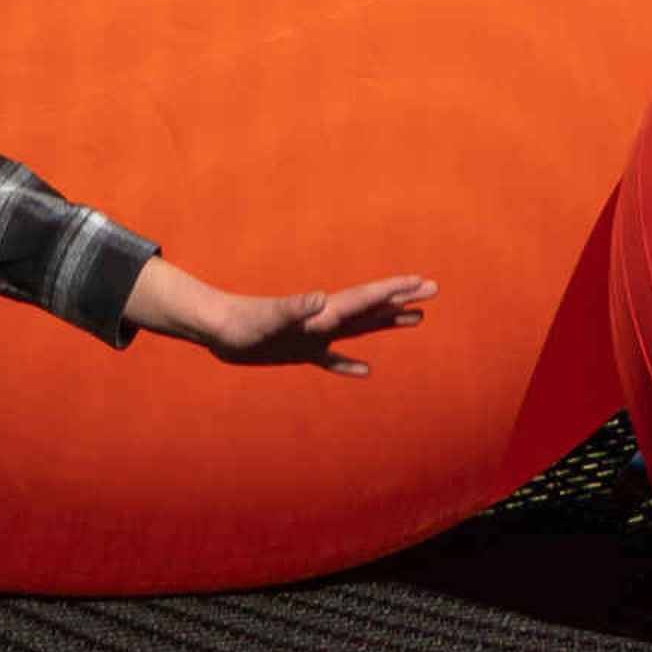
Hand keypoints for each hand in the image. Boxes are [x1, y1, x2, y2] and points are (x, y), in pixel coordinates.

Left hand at [125, 260, 435, 372]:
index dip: (394, 290)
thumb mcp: (269, 319)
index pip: (366, 298)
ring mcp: (314, 336)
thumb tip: (319, 300)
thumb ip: (294, 308)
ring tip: (415, 318)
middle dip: (402, 299)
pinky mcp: (300, 352)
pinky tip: (365, 370)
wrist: (219, 330)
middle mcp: (324, 320)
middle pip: (372, 308)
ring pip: (360, 329)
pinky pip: (333, 359)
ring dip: (387, 323)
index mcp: (324, 311)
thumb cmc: (243, 324)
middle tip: (432, 289)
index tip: (421, 282)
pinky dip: (350, 364)